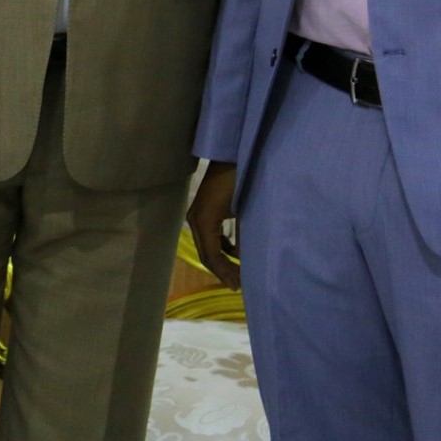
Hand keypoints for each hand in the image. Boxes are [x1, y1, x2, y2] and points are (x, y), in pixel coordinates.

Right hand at [186, 162, 241, 289]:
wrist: (234, 153)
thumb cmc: (241, 180)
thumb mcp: (245, 211)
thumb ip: (244, 238)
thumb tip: (245, 259)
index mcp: (203, 221)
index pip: (211, 257)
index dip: (225, 274)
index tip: (240, 287)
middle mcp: (195, 219)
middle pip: (206, 254)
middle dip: (223, 271)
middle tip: (240, 285)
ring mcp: (197, 214)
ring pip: (208, 246)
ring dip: (222, 260)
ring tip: (239, 273)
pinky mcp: (204, 210)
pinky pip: (210, 235)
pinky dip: (222, 246)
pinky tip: (235, 252)